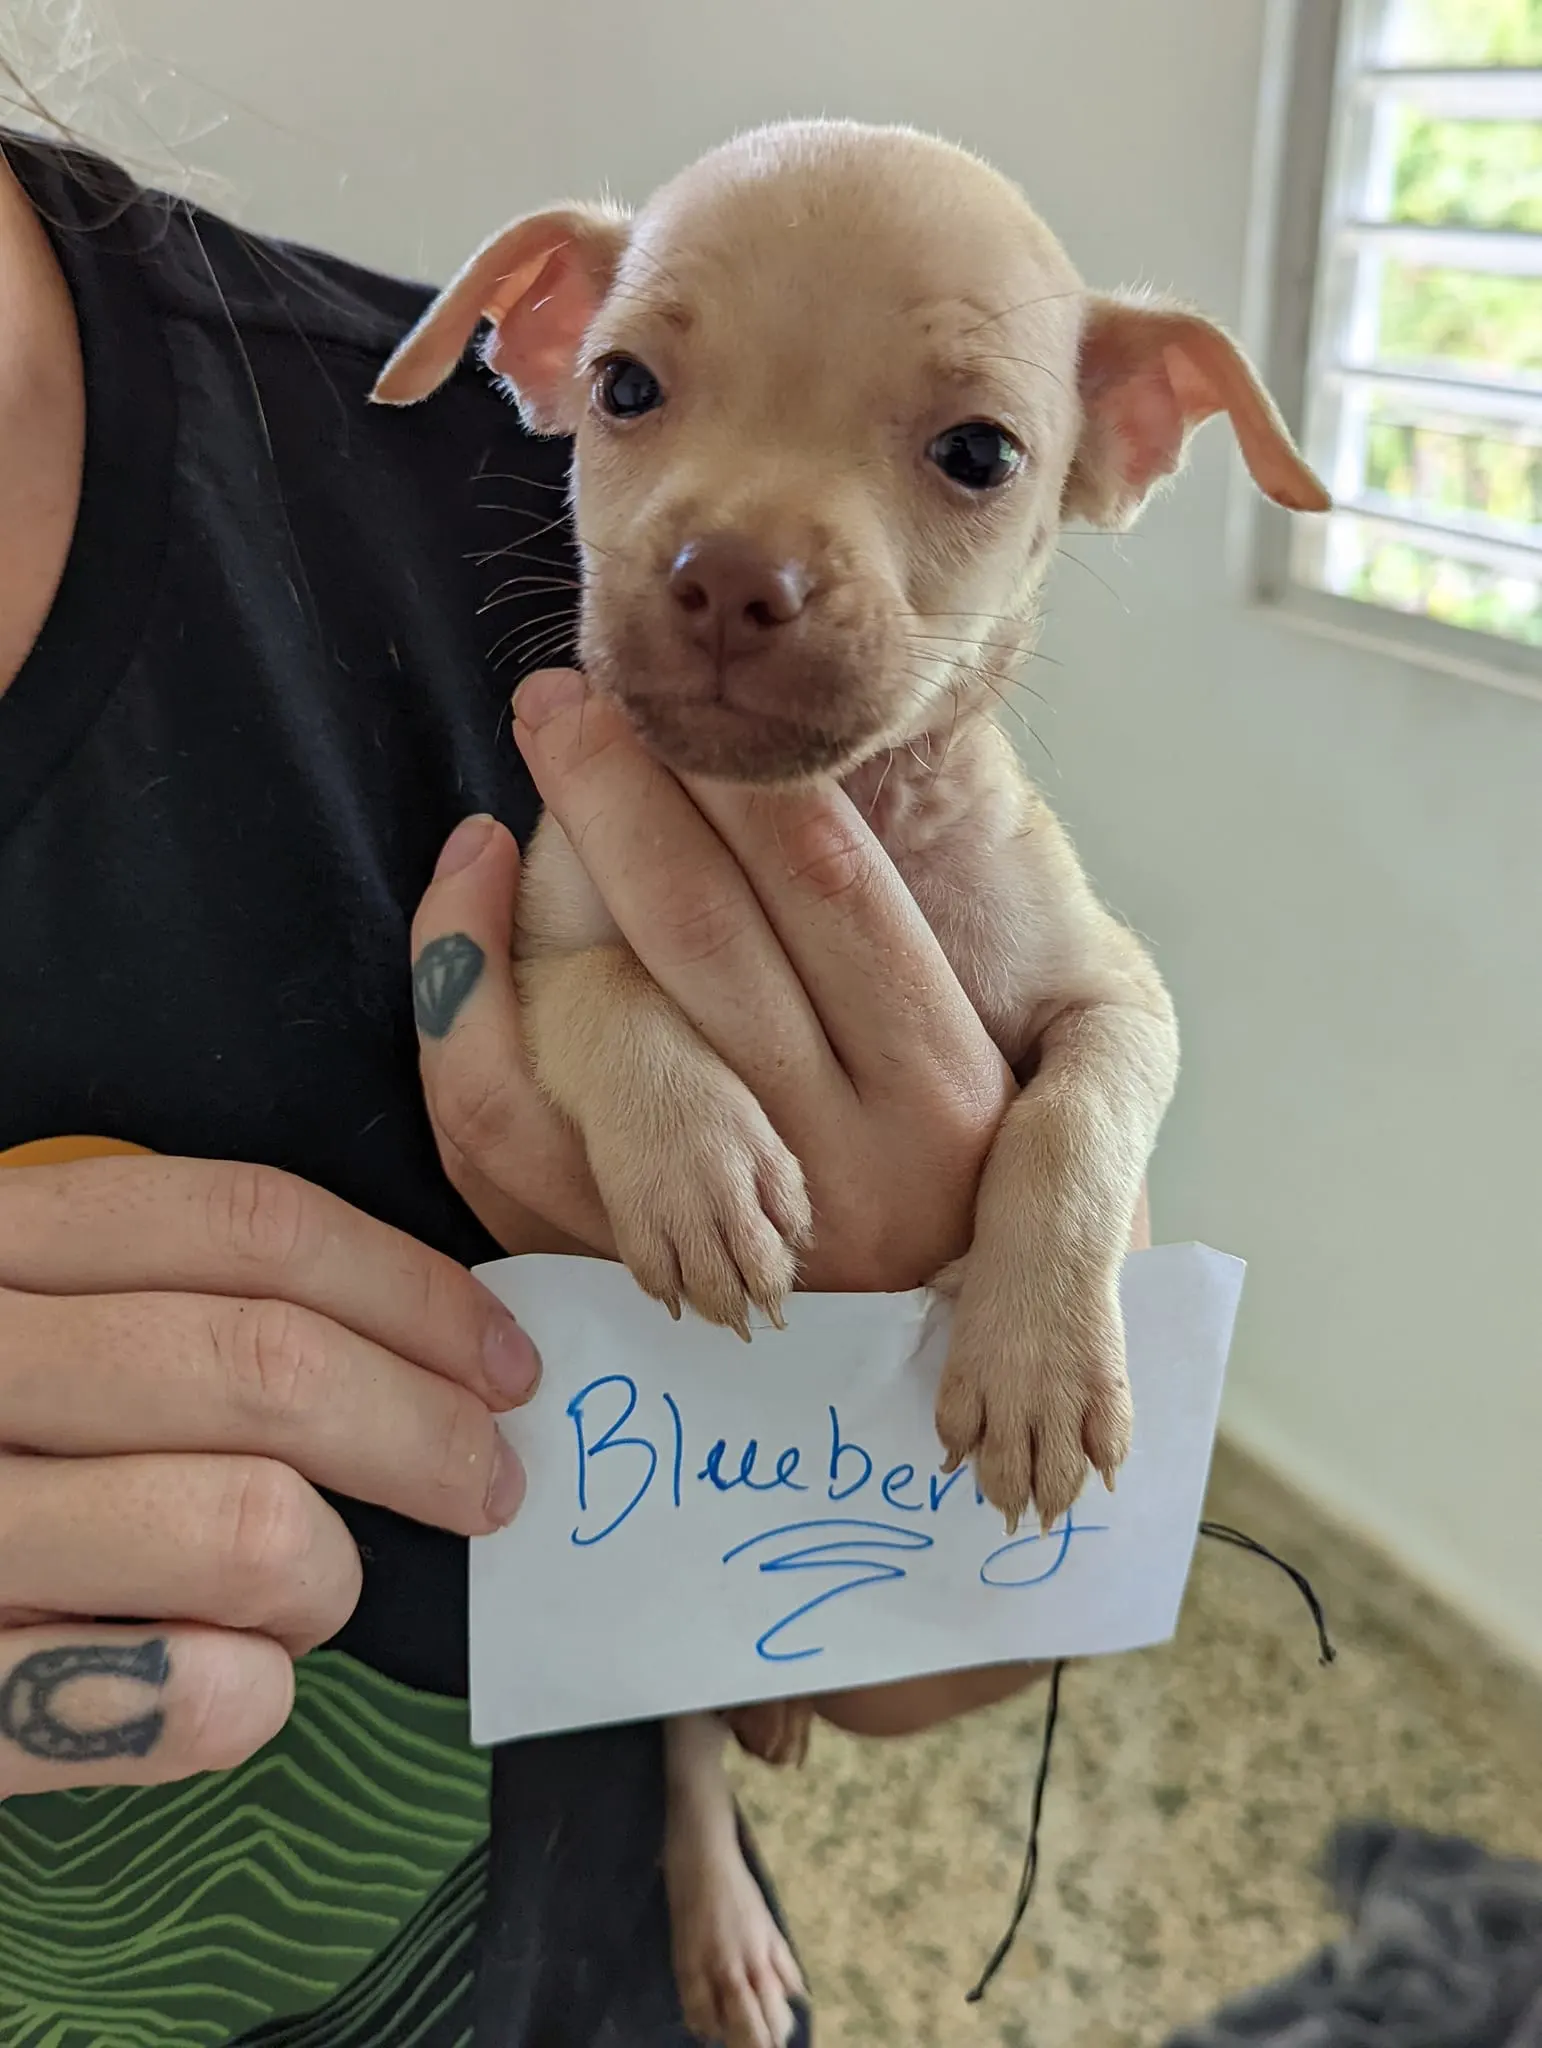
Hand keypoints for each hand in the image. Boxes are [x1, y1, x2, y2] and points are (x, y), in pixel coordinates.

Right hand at [0, 1154, 539, 1795]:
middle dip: (426, 1432)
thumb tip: (409, 1354)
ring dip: (329, 1574)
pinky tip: (239, 1683)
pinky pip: (168, 1696)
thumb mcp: (15, 1320)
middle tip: (489, 1483)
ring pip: (243, 1527)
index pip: (245, 1229)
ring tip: (314, 1595)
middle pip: (264, 1366)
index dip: (409, 1292)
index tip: (502, 1360)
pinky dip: (245, 1694)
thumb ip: (152, 1305)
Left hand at [413, 667, 1015, 1289]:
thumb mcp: (1070, 1079)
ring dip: (524, 907)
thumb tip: (849, 766)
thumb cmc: (1002, 1210)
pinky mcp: (622, 1282)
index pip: (838, 898)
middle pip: (707, 945)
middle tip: (562, 698)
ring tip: (500, 812)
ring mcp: (720, 1242)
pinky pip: (502, 1142)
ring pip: (591, 1043)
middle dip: (624, 798)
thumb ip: (962, 948)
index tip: (693, 690)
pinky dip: (462, 1017)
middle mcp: (841, 1174)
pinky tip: (465, 930)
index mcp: (952, 1105)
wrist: (915, 1424)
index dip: (750, 779)